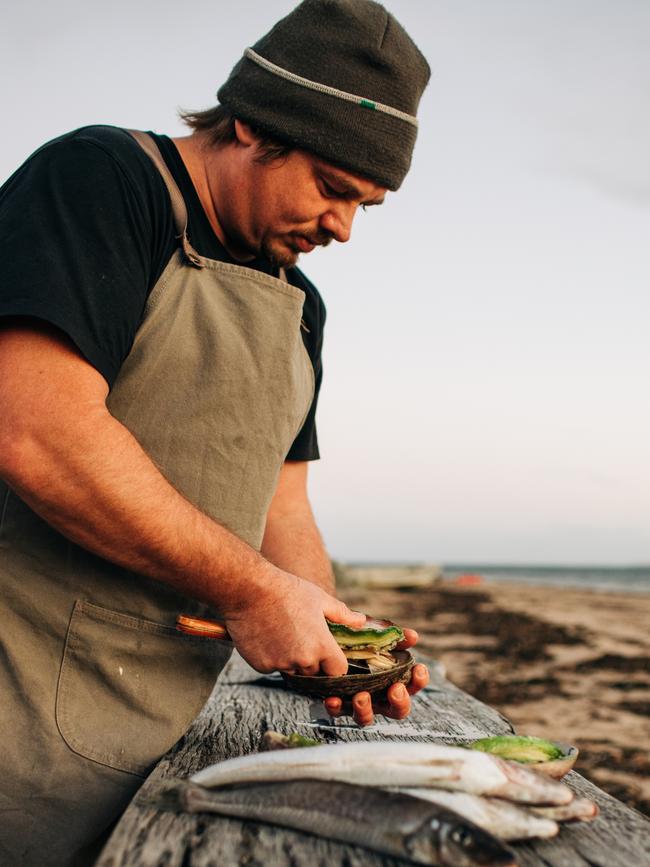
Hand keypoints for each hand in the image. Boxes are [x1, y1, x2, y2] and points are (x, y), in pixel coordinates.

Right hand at [223, 568, 365, 675]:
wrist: (250, 590)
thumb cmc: (287, 591)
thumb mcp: (320, 599)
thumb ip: (342, 614)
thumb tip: (361, 621)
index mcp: (322, 646)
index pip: (338, 671)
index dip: (335, 663)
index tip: (329, 653)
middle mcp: (303, 660)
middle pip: (315, 673)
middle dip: (312, 660)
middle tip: (303, 637)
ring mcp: (281, 664)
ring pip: (293, 671)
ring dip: (292, 660)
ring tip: (285, 634)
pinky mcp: (261, 665)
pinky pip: (272, 667)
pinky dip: (272, 657)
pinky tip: (268, 636)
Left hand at [323, 628, 428, 726]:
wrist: (328, 640)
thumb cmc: (358, 640)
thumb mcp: (375, 633)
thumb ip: (393, 635)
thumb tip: (413, 636)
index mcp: (393, 679)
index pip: (413, 685)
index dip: (419, 680)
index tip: (418, 668)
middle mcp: (379, 696)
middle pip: (397, 710)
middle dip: (399, 702)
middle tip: (395, 690)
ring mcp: (359, 703)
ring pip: (367, 718)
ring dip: (366, 710)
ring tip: (361, 697)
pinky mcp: (337, 703)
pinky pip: (337, 711)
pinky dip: (336, 707)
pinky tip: (332, 699)